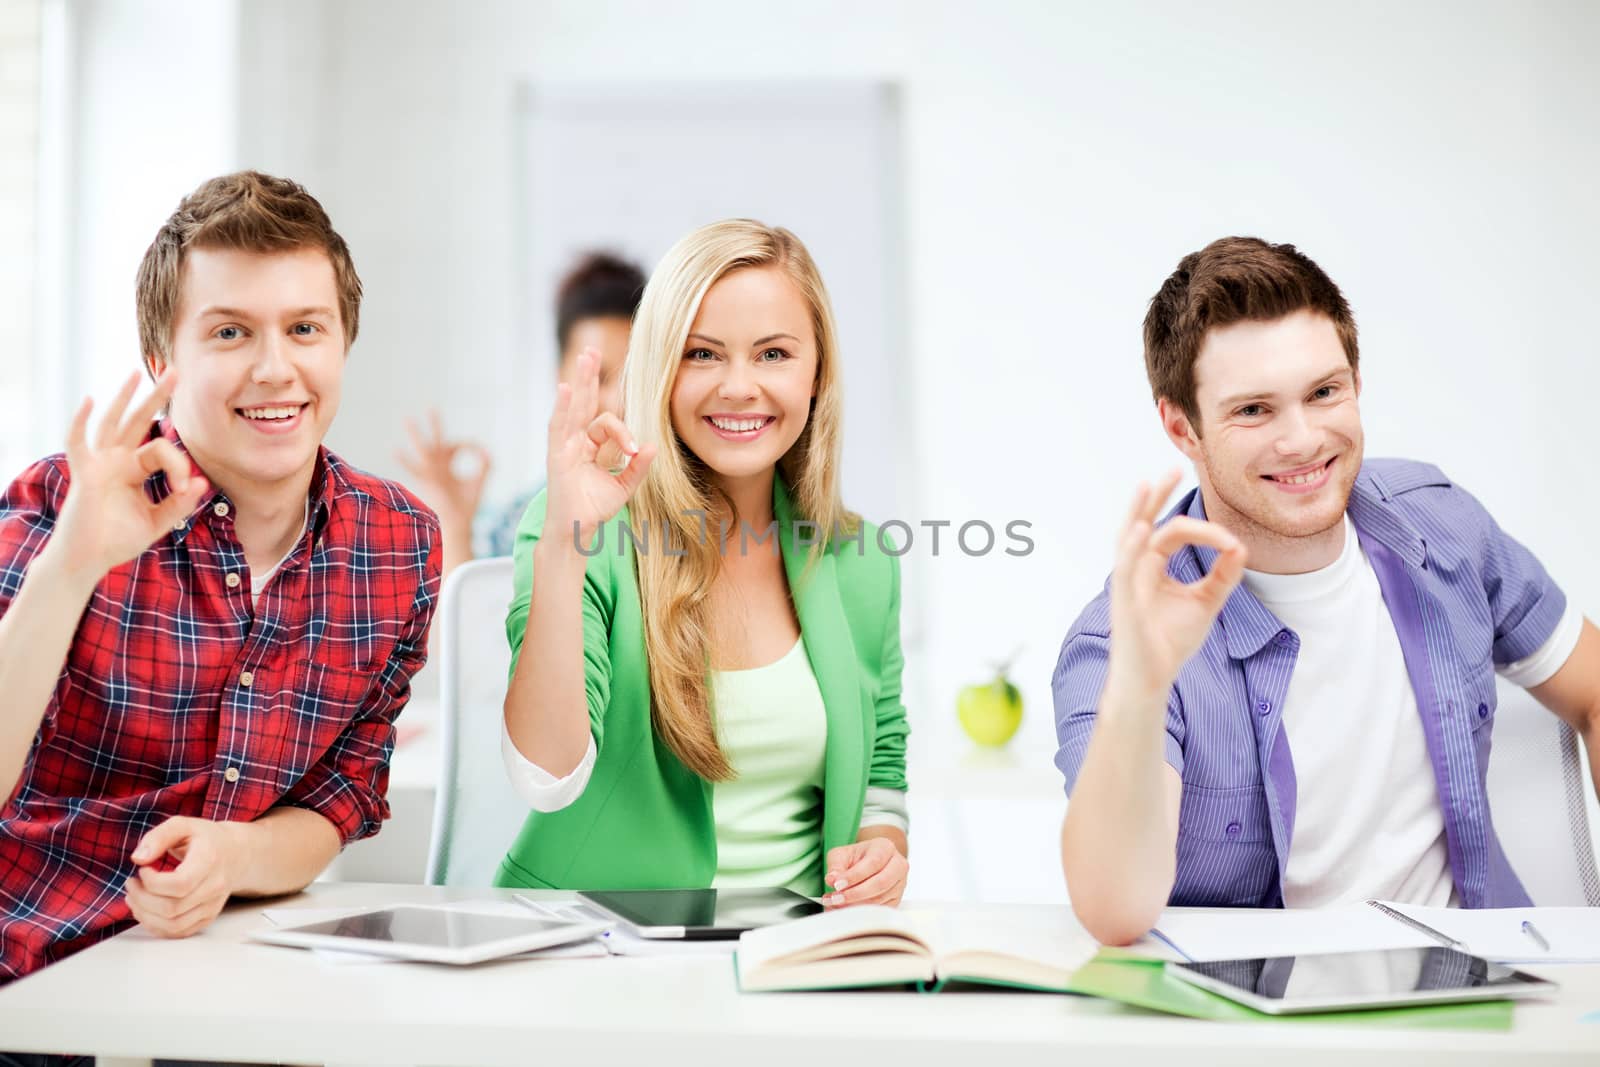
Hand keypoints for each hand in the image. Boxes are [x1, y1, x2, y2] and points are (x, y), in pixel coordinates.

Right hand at [47, 370, 209, 580]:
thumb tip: (203, 483)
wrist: (88, 560)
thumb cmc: (118, 540)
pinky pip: (78, 442)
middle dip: (157, 397)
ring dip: (125, 397)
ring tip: (139, 372)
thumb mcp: (158, 522)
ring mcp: (99, 464)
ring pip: (114, 423)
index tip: (187, 490)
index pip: (162, 451)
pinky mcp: (84, 474)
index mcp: (135, 470)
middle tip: (176, 371)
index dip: (180, 466)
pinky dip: (82, 420)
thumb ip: (179, 504)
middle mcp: (117, 460)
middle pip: (139, 421)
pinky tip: (91, 399)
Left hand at [124, 816, 243, 937]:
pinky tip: (146, 910)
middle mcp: (215, 887)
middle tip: (131, 884)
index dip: (152, 882)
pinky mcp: (207, 917)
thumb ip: (158, 837)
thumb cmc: (206, 839)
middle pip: (172, 908)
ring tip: (134, 897)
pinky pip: (178, 932)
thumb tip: (138, 858)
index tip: (142, 869)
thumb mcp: (182, 825)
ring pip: (173, 925)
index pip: (180, 884)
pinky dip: (156, 926)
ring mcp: (212, 905)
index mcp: (210, 861)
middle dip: (142, 899)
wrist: (235, 853)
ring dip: (145, 915)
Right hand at [396, 409, 491, 533]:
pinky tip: (395, 450)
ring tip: (408, 419)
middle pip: (436, 440)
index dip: (469, 445)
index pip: (456, 445)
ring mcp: (432, 472)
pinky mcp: (429, 481)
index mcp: (448, 464)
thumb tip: (485, 449)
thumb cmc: (468, 505)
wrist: (459, 522)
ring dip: (416, 434)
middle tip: (432, 407)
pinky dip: (405, 461)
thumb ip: (485, 463)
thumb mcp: (480, 480)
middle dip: (435, 425)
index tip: (479, 451)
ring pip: (423, 449)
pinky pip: (415, 469)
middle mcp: (438, 466)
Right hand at [545, 348, 654, 544]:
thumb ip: (638, 467)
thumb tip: (653, 446)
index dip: (623, 433)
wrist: (578, 532)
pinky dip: (561, 408)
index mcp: (591, 447)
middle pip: (584, 403)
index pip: (607, 424)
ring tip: (584, 358)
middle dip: (588, 377)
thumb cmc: (596, 509)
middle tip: (592, 350)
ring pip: (572, 408)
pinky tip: (564, 389)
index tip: (634, 450)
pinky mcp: (556, 456)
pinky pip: (558, 428)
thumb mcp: (625, 486)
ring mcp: (564, 447)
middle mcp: (575, 442)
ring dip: (578, 383)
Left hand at [822, 836, 908, 907]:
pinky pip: (880, 910)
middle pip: (881, 883)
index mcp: (885, 848)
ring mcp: (900, 884)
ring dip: (856, 905)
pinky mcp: (896, 900)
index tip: (836, 885)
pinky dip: (861, 912)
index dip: (854, 876)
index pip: (873, 863)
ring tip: (836, 904)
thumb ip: (835, 866)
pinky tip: (845, 909)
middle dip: (856, 894)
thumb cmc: (856, 857)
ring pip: (880, 899)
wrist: (868, 863)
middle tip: (835, 899)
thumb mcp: (841, 854)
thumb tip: (832, 879)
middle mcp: (898, 865)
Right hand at [1107, 470, 1246, 698]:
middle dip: (1157, 496)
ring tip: (1147, 485)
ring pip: (1130, 538)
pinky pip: (1125, 568)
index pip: (1174, 533)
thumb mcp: (1206, 603)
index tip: (1232, 543)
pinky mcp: (1124, 601)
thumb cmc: (1170, 642)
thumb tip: (1242, 546)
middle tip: (1173, 469)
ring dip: (1138, 511)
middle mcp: (1137, 569)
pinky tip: (1141, 529)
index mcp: (1153, 566)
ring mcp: (1127, 583)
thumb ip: (1223, 575)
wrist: (1153, 678)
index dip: (1205, 531)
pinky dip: (1131, 547)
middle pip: (1144, 523)